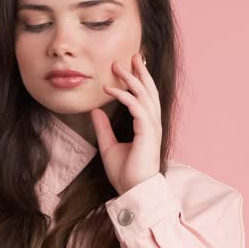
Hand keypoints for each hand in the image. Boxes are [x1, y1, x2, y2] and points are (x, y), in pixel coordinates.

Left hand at [91, 52, 161, 195]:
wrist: (134, 191)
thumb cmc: (126, 174)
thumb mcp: (109, 147)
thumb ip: (104, 128)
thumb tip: (95, 111)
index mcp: (147, 127)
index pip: (145, 98)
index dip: (139, 81)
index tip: (128, 67)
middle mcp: (153, 124)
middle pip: (149, 91)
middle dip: (141, 72)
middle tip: (132, 56)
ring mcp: (152, 127)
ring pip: (144, 95)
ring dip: (131, 79)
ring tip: (118, 65)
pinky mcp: (147, 132)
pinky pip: (136, 107)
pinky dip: (124, 95)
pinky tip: (110, 89)